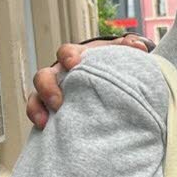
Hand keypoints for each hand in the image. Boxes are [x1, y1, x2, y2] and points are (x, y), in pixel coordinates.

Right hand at [25, 35, 152, 128]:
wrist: (110, 79)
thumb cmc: (112, 64)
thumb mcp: (121, 53)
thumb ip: (130, 46)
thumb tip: (140, 47)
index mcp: (75, 57)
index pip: (65, 52)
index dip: (67, 57)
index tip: (75, 64)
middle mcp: (60, 74)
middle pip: (43, 76)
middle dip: (47, 87)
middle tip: (59, 102)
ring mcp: (53, 92)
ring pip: (36, 97)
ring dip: (37, 108)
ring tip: (45, 122)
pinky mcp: (52, 109)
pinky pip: (38, 114)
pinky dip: (38, 120)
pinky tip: (46, 130)